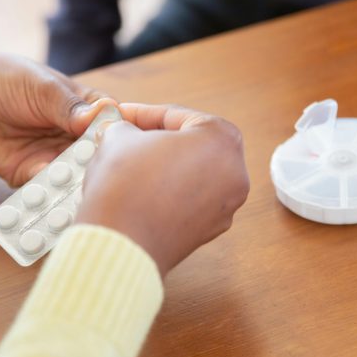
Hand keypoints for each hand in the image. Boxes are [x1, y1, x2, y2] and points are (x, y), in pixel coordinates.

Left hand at [0, 52, 112, 185]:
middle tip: (106, 176)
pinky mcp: (30, 176)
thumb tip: (102, 117)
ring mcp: (55, 159)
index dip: (125, 137)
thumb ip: (71, 107)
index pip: (116, 126)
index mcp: (88, 111)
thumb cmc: (6, 79)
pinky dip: (50, 194)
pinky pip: (45, 190)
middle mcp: (77, 138)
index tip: (131, 146)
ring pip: (75, 178)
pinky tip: (52, 194)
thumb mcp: (43, 87)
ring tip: (81, 190)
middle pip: (99, 158)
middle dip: (102, 168)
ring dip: (78, 185)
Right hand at [76, 103, 249, 275]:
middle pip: (190, 145)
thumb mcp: (120, 136)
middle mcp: (235, 173)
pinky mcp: (209, 232)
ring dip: (162, 167)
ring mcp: (226, 206)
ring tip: (129, 164)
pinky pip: (188, 202)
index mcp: (223, 139)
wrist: (120, 242)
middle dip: (156, 140)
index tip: (120, 115)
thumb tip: (125, 132)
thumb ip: (127, 127)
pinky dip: (167, 194)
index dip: (141, 113)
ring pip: (191, 175)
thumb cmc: (126, 183)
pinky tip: (139, 192)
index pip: (177, 116)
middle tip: (127, 138)